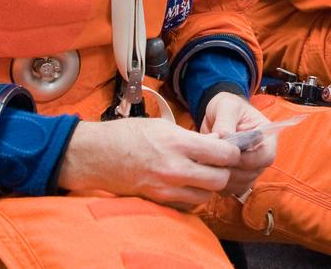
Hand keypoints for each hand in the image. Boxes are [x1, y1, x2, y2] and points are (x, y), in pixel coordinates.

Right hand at [57, 116, 239, 208]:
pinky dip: (193, 196)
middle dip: (224, 171)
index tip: (230, 148)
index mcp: (177, 143)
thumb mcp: (164, 125)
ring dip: (209, 186)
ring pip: (206, 196)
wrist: (98, 155)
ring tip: (202, 173)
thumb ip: (191, 137)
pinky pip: (188, 204)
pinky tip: (187, 183)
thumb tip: (215, 143)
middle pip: (219, 180)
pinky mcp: (159, 201)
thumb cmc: (129, 135)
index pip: (223, 154)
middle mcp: (175, 169)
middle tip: (219, 163)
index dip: (232, 151)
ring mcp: (166, 188)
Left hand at [201, 92, 276, 195]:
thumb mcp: (227, 107)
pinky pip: (230, 189)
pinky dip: (218, 185)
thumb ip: (226, 120)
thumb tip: (224, 135)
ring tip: (205, 166)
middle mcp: (260, 156)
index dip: (249, 160)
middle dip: (232, 171)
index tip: (229, 156)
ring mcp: (249, 168)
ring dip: (223, 179)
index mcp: (266, 137)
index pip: (266, 156)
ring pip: (241, 184)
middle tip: (211, 162)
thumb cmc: (227, 107)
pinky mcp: (236, 177)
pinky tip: (206, 173)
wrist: (217, 115)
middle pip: (253, 173)